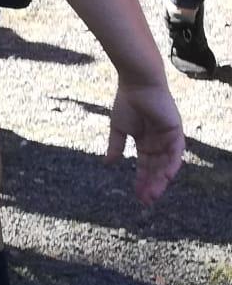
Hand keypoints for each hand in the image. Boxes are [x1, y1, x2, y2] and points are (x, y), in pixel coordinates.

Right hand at [106, 78, 184, 201]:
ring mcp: (168, 137)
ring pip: (166, 163)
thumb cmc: (127, 102)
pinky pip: (176, 152)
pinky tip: (165, 177)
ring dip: (161, 179)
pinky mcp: (176, 130)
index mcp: (145, 141)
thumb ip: (116, 146)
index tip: (137, 196)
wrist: (137, 83)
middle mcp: (159, 142)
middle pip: (156, 168)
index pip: (145, 166)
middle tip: (146, 201)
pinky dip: (172, 164)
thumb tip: (108, 164)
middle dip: (151, 184)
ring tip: (153, 193)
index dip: (141, 180)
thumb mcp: (118, 128)